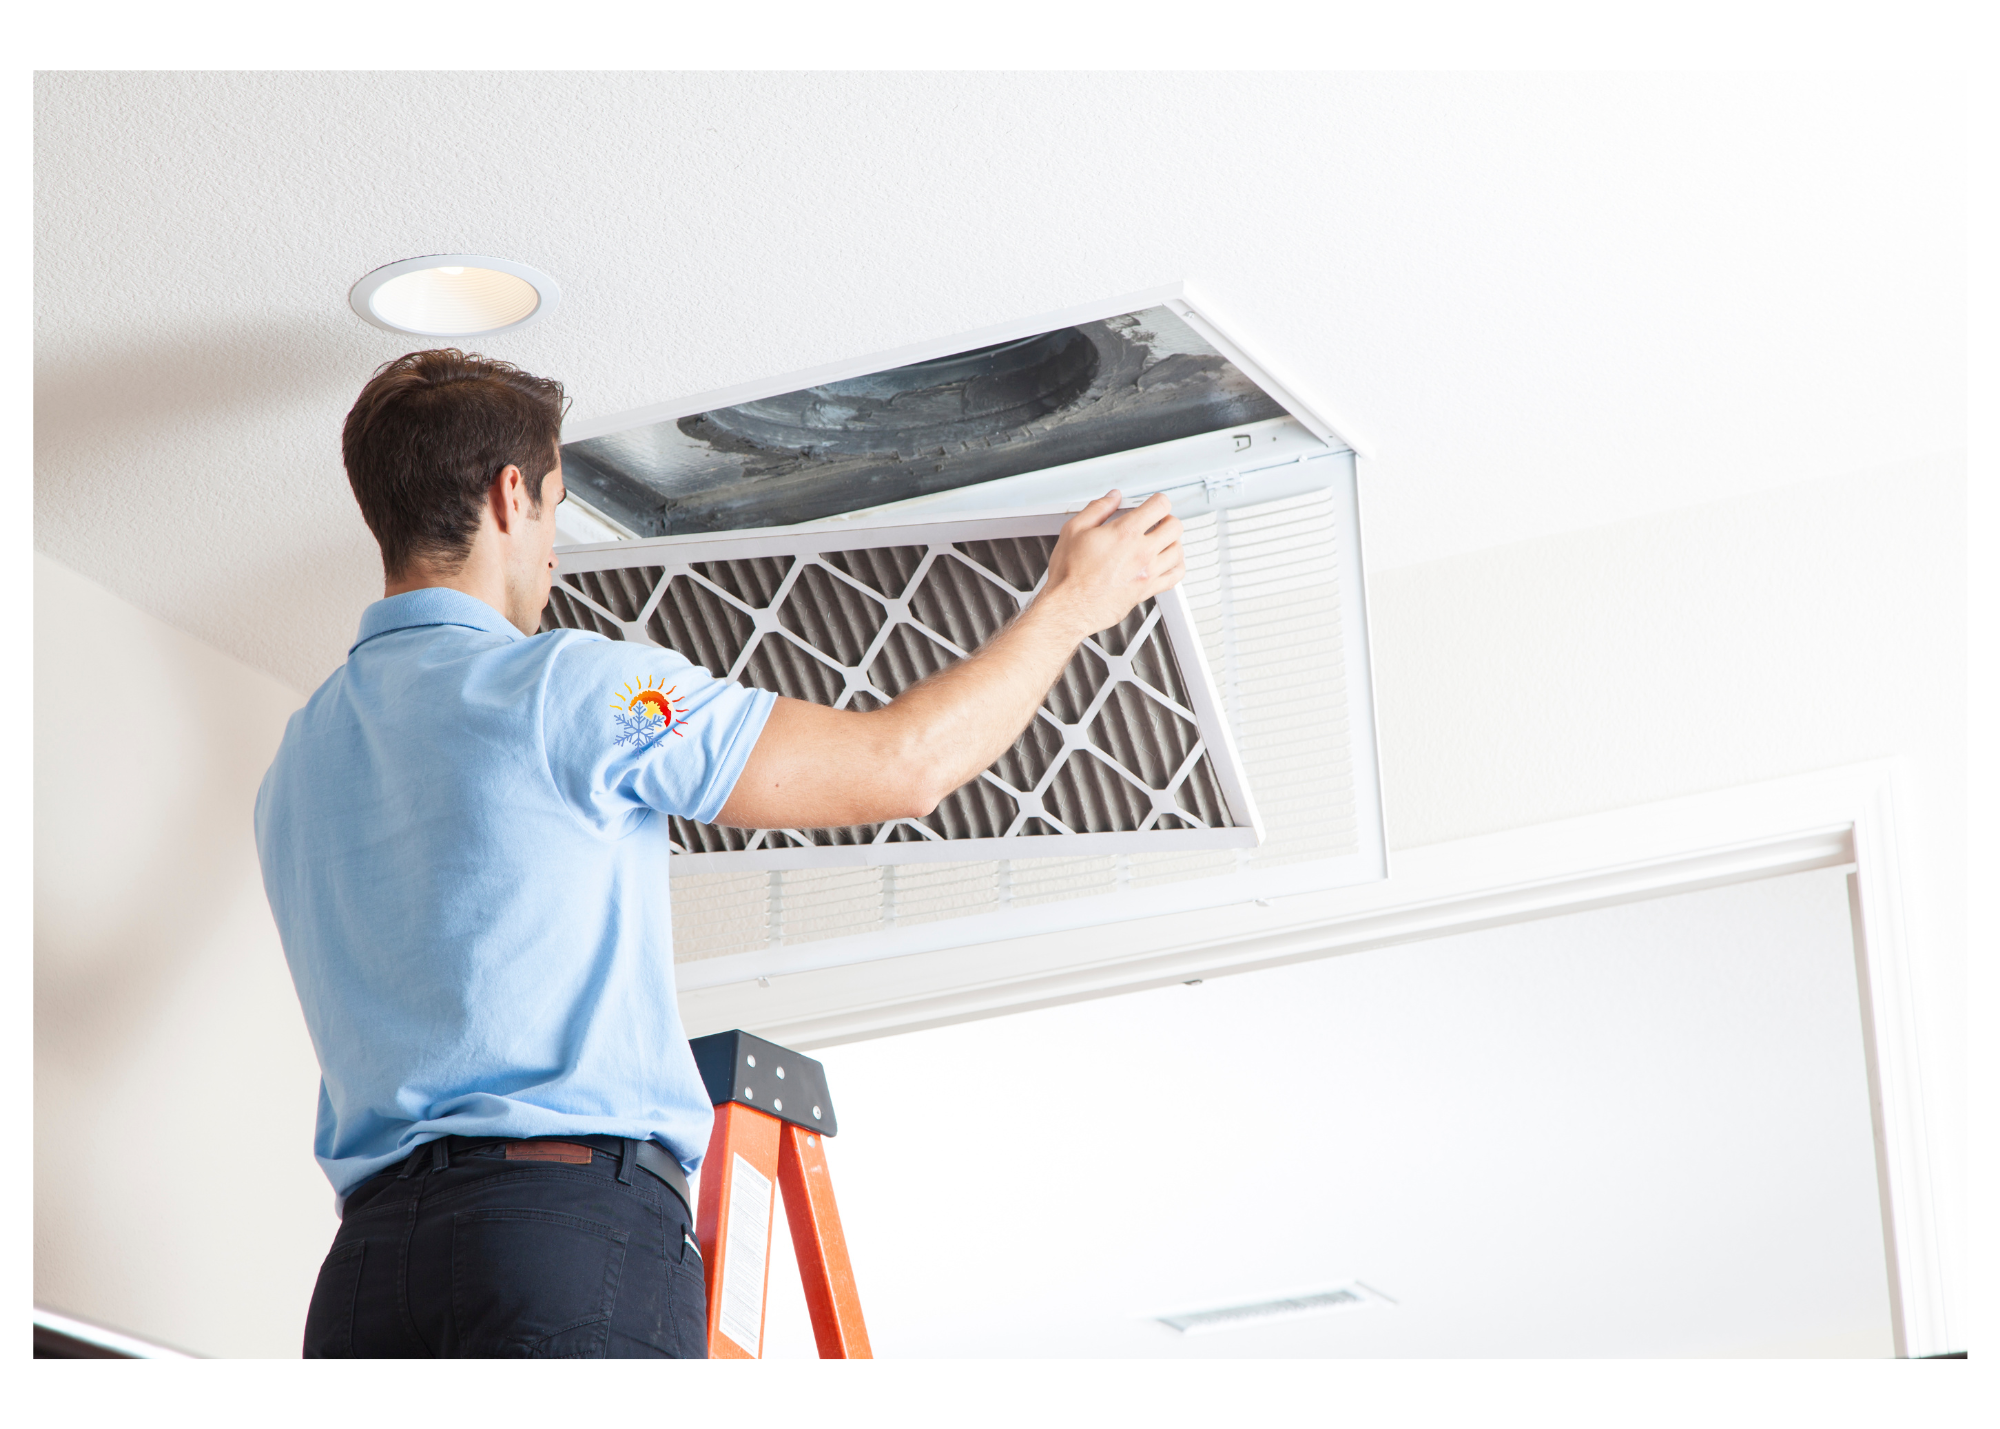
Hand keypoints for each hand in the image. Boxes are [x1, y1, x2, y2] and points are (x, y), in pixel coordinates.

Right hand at [1037, 490, 1184, 640]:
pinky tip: (1167, 563)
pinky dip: (1176, 566)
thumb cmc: (1070, 574)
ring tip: (1162, 541)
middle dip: (1166, 519)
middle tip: (1157, 521)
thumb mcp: (1074, 530)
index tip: (1153, 503)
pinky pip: (1175, 576)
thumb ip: (1097, 508)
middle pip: (1175, 527)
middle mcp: (1142, 552)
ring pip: (1178, 550)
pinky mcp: (1147, 590)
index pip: (1160, 506)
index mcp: (1125, 533)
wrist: (1070, 606)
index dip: (1158, 500)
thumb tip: (1112, 498)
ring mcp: (1148, 573)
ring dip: (1172, 542)